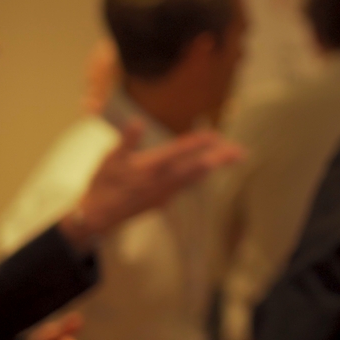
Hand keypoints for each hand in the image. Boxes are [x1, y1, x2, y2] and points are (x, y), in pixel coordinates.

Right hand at [62, 123, 242, 244]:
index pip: (181, 151)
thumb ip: (126, 140)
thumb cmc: (103, 184)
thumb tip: (137, 122)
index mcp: (151, 167)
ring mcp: (165, 193)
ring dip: (214, 167)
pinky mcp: (164, 201)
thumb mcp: (110, 159)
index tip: (215, 135)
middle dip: (220, 159)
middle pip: (198, 167)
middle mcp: (163, 181)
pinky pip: (187, 187)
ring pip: (196, 178)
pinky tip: (206, 172)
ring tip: (232, 159)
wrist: (98, 216)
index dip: (199, 142)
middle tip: (240, 152)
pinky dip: (199, 177)